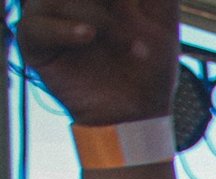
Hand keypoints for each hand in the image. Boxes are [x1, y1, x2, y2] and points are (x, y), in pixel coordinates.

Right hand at [19, 0, 180, 125]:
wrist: (140, 112)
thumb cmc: (151, 66)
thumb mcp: (162, 20)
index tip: (132, 6)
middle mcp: (70, 1)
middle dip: (105, 3)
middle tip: (127, 12)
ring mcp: (51, 20)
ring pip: (56, 0)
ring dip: (99, 18)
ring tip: (131, 46)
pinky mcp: (37, 45)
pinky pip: (34, 27)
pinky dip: (61, 29)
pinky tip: (87, 35)